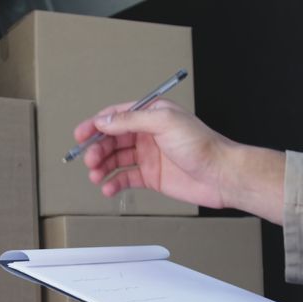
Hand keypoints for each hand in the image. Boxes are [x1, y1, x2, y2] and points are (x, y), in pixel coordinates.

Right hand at [73, 100, 286, 223]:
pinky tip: (108, 187)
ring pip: (117, 159)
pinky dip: (115, 182)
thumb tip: (105, 120)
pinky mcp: (153, 177)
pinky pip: (127, 178)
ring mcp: (150, 156)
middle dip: (97, 148)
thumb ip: (131, 120)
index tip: (81, 135)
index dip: (96, 125)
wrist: (221, 175)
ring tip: (95, 175)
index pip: (117, 116)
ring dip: (103, 166)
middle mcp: (149, 134)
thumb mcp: (164, 122)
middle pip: (113, 139)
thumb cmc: (203, 145)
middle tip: (89, 160)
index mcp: (152, 115)